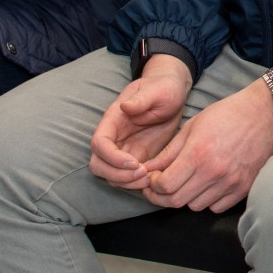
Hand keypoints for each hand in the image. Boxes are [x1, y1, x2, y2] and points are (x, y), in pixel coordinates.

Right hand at [89, 54, 192, 189]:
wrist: (173, 94)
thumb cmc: (163, 88)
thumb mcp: (157, 90)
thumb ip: (141, 99)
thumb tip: (125, 106)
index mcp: (113, 120)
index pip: (99, 144)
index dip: (112, 157)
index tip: (134, 162)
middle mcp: (114, 137)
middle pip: (99, 164)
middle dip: (117, 175)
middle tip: (143, 174)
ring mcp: (123, 149)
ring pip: (111, 175)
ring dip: (127, 183)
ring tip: (151, 178)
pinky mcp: (136, 158)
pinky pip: (127, 177)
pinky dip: (137, 183)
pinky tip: (155, 178)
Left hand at [141, 66, 272, 213]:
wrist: (265, 113)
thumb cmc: (227, 114)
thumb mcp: (192, 126)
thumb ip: (169, 152)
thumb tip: (148, 170)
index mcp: (198, 153)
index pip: (165, 186)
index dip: (153, 186)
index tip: (153, 179)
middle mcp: (213, 172)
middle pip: (176, 201)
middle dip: (163, 196)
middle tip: (161, 186)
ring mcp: (230, 182)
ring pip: (195, 206)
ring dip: (186, 197)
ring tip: (188, 181)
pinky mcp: (244, 188)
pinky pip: (216, 207)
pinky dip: (208, 200)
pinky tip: (208, 184)